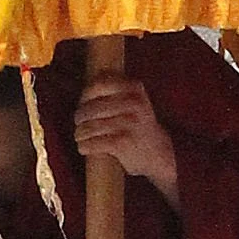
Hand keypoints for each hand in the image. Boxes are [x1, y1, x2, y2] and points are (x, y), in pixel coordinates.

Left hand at [73, 77, 179, 210]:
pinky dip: (84, 146)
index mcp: (134, 88)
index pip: (99, 85)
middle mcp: (134, 103)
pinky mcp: (123, 143)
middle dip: (80, 117)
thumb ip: (112, 91)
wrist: (158, 153)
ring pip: (89, 127)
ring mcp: (129, 123)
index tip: (84, 103)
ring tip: (79, 136)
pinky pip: (93, 143)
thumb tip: (82, 93)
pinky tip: (84, 147)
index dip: (86, 95)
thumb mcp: (133, 100)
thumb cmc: (137, 124)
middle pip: (91, 108)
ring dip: (79, 134)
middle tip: (79, 123)